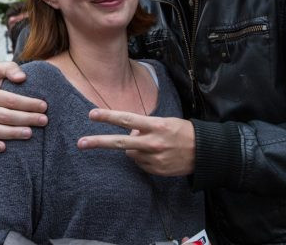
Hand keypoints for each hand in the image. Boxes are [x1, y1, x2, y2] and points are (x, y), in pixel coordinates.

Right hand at [0, 61, 47, 151]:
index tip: (44, 106)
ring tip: (30, 133)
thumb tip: (22, 78)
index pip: (10, 100)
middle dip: (26, 118)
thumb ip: (11, 69)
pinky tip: (4, 148)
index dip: (28, 103)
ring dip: (12, 133)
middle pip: (4, 116)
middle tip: (44, 121)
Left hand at [77, 109, 194, 175]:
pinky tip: (158, 155)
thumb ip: (145, 126)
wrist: (204, 152)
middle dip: (99, 142)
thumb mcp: (165, 122)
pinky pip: (141, 164)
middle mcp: (152, 143)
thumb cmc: (183, 132)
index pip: (127, 120)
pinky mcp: (156, 171)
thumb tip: (129, 133)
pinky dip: (144, 159)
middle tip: (81, 143)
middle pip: (120, 142)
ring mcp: (153, 159)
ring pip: (130, 154)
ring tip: (153, 145)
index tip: (92, 115)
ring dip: (134, 149)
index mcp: (155, 126)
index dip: (108, 117)